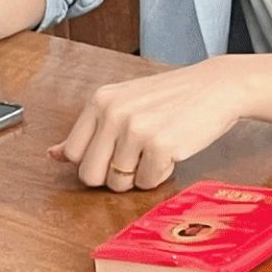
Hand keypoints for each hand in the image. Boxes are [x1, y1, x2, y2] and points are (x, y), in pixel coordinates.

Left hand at [48, 56, 271, 191]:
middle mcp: (114, 113)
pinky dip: (160, 175)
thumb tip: (54, 155)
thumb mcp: (124, 103)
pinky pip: (147, 183)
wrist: (217, 87)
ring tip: (157, 151)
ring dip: (139, 176)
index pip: (74, 154)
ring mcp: (136, 130)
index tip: (116, 152)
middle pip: (90, 176)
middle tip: (136, 159)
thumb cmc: (172, 96)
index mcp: (100, 100)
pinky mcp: (161, 146)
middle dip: (113, 176)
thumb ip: (89, 130)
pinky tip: (172, 153)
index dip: (96, 162)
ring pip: (119, 183)